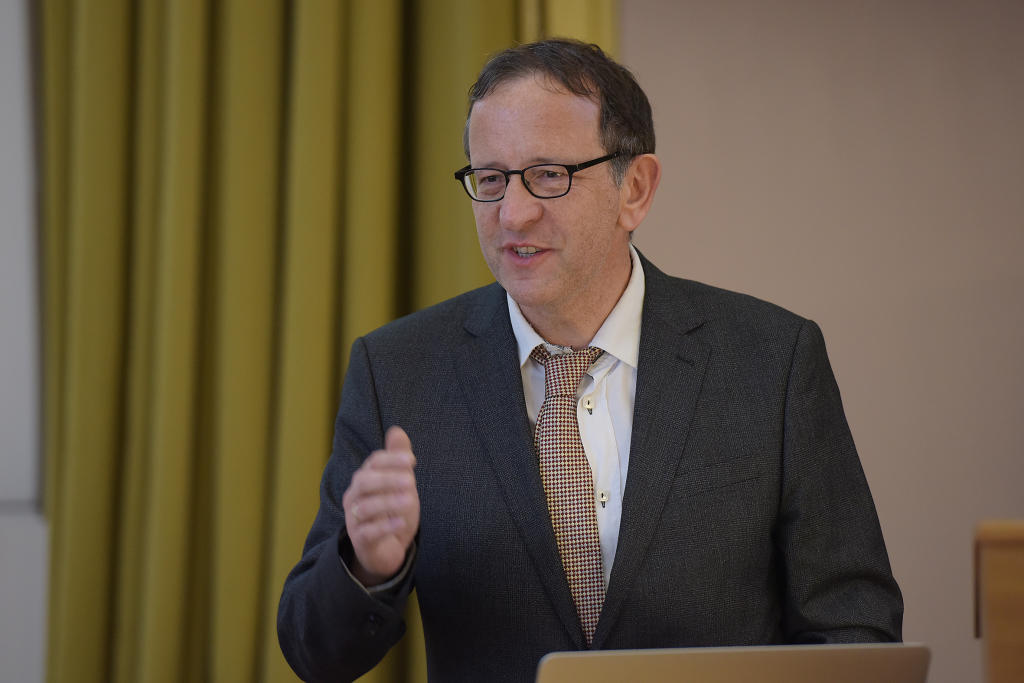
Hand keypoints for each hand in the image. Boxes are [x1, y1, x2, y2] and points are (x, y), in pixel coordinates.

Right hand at [342, 426, 419, 585]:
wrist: (385, 548)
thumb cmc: (391, 510)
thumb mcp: (399, 483)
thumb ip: (397, 458)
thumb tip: (397, 430)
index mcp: (365, 478)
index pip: (373, 462)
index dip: (391, 460)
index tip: (412, 461)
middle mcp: (355, 496)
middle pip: (364, 482)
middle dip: (387, 479)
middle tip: (411, 481)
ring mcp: (355, 518)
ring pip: (366, 507)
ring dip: (388, 502)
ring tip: (409, 501)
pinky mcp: (360, 540)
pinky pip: (368, 532)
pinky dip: (384, 526)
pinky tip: (400, 523)